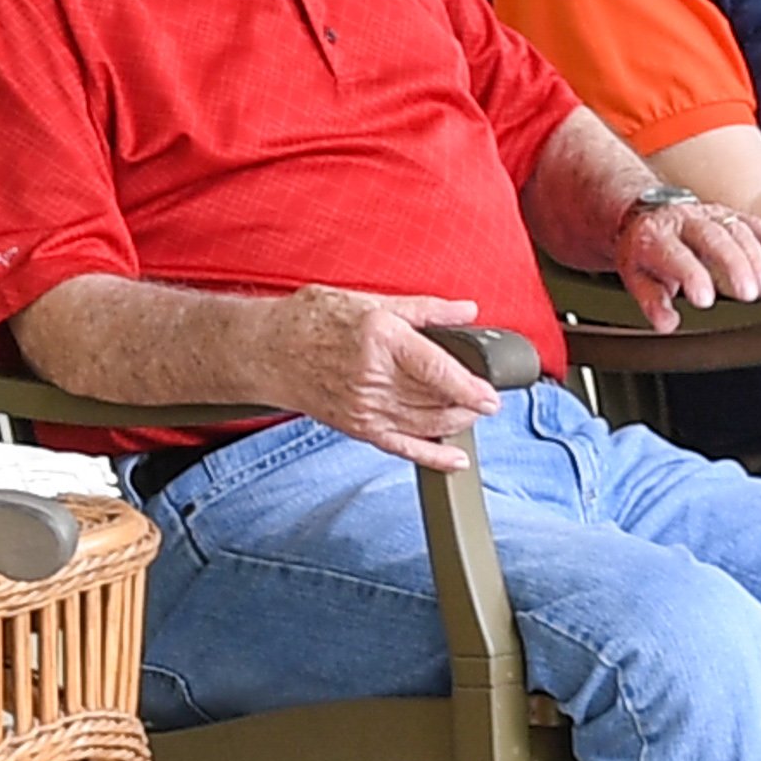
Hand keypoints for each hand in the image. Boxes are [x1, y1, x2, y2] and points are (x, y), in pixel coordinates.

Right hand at [266, 286, 507, 468]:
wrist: (269, 351)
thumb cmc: (314, 321)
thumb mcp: (373, 302)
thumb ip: (425, 310)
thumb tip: (466, 312)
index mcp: (382, 340)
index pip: (438, 372)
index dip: (470, 388)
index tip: (492, 396)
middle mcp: (374, 378)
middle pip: (436, 400)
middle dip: (467, 404)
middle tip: (484, 398)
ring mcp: (365, 408)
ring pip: (425, 424)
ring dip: (455, 424)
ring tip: (470, 414)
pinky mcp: (358, 427)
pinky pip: (402, 447)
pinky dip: (433, 456)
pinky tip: (455, 458)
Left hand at [607, 190, 760, 332]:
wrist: (647, 214)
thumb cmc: (645, 251)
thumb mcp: (635, 277)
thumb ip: (651, 301)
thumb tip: (667, 323)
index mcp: (655, 237)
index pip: (676, 255)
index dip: (693, 276)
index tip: (706, 300)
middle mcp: (684, 221)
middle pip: (713, 237)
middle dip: (735, 265)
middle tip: (749, 294)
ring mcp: (709, 214)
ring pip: (737, 230)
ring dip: (756, 258)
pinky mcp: (729, 214)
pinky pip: (753, 223)